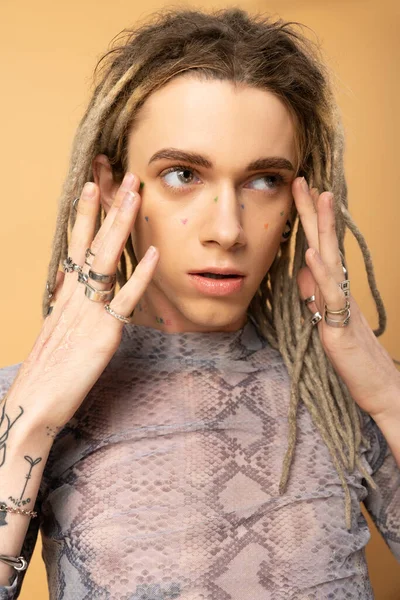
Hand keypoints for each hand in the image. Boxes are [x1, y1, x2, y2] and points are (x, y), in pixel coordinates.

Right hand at [5, 172, 158, 431]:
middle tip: (121, 173)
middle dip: (107, 206)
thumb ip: (68, 306)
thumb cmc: (46, 374)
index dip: (85, 213)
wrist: (32, 408)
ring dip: (121, 226)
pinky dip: (139, 276)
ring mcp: (87, 312)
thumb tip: (73, 286)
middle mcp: (74, 296)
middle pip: (91, 242)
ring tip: (134, 195)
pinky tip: (152, 254)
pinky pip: (123, 300)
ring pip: (105, 260)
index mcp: (64, 294)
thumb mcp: (56, 332)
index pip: (76, 243)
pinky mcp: (101, 334)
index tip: (94, 184)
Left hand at [292, 176, 399, 419]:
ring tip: (318, 199)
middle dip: (314, 212)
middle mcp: (341, 292)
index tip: (302, 194)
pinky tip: (312, 254)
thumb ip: (316, 296)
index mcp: (337, 291)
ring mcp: (342, 307)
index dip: (312, 223)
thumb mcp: (328, 323)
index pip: (322, 248)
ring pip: (332, 261)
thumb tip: (302, 270)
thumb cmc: (355, 359)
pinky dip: (321, 274)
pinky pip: (331, 298)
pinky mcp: (340, 328)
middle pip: (327, 245)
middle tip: (303, 181)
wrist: (380, 390)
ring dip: (323, 229)